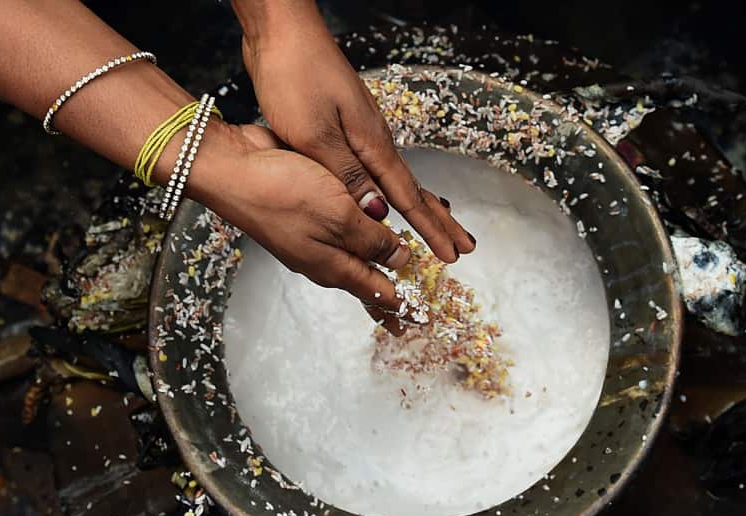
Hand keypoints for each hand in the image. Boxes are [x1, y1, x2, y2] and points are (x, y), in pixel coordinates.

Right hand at [191, 122, 412, 331]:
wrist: (232, 169)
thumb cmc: (282, 193)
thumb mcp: (340, 217)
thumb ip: (373, 240)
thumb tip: (403, 258)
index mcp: (333, 267)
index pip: (377, 292)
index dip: (401, 306)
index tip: (419, 320)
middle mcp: (323, 258)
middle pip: (364, 281)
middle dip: (389, 296)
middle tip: (409, 314)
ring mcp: (312, 237)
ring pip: (353, 257)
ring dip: (378, 265)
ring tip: (398, 273)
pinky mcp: (305, 212)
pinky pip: (342, 231)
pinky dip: (362, 238)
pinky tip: (369, 231)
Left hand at [234, 0, 474, 263]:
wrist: (281, 30)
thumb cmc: (294, 76)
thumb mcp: (314, 135)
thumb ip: (346, 176)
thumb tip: (378, 214)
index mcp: (371, 144)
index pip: (408, 198)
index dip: (429, 230)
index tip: (452, 255)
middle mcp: (374, 138)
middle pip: (412, 189)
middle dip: (439, 220)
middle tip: (464, 246)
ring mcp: (361, 130)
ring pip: (396, 179)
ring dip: (419, 206)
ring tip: (439, 224)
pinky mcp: (344, 124)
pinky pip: (376, 168)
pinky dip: (392, 189)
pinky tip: (390, 192)